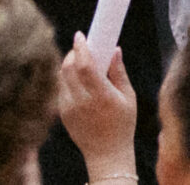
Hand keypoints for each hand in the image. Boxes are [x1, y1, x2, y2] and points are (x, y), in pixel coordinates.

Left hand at [54, 33, 138, 175]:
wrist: (107, 154)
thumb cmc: (122, 124)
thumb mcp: (128, 97)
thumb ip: (120, 72)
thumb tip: (115, 49)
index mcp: (101, 96)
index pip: (85, 65)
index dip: (81, 47)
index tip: (80, 35)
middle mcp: (82, 101)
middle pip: (69, 67)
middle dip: (73, 52)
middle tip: (82, 46)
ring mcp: (69, 108)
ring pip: (62, 77)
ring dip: (69, 64)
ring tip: (80, 60)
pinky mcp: (62, 114)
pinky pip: (61, 88)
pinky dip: (67, 79)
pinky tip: (78, 79)